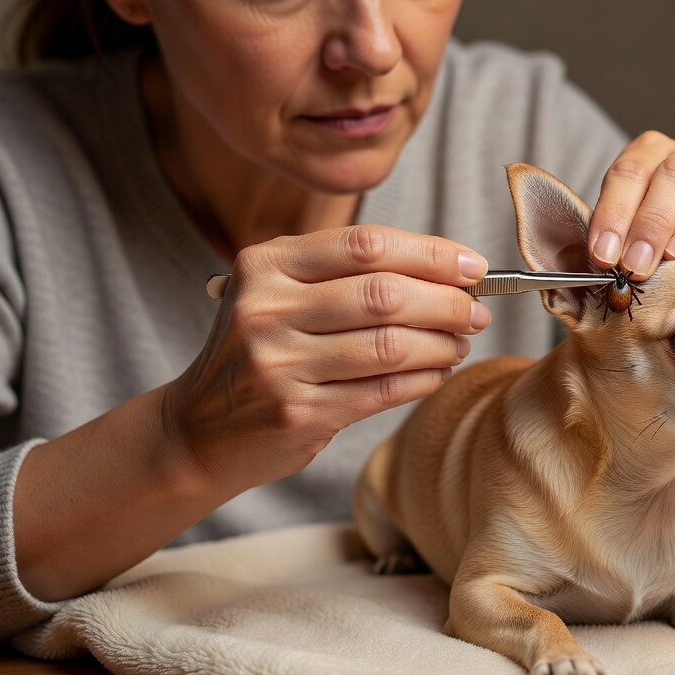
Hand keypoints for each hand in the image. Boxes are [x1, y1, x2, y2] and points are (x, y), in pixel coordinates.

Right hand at [161, 225, 489, 492]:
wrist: (197, 429)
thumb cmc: (260, 352)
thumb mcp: (281, 294)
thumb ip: (349, 275)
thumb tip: (450, 271)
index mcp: (266, 265)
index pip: (366, 245)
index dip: (431, 253)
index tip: (473, 266)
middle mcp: (266, 309)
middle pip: (385, 294)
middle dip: (447, 301)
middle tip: (478, 311)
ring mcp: (278, 364)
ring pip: (390, 345)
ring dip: (442, 344)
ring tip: (461, 342)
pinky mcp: (297, 413)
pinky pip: (383, 390)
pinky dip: (423, 379)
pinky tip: (438, 372)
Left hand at [588, 131, 674, 281]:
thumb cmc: (661, 256)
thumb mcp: (625, 244)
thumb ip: (601, 243)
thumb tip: (570, 255)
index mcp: (652, 157)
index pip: (629, 172)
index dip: (614, 212)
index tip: (604, 254)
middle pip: (674, 174)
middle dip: (651, 222)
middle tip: (637, 263)